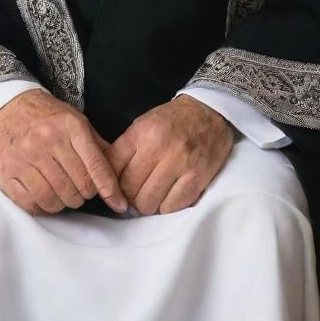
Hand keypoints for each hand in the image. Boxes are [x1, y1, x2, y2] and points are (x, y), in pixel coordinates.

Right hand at [0, 89, 127, 215]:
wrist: (6, 106)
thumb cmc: (46, 116)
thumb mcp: (76, 120)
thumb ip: (96, 146)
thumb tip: (117, 175)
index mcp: (69, 126)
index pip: (96, 166)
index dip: (110, 189)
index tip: (119, 204)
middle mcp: (47, 140)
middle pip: (77, 187)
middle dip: (84, 195)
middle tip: (80, 190)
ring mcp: (24, 156)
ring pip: (54, 199)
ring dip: (63, 203)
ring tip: (63, 195)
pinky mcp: (5, 171)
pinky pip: (30, 202)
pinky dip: (41, 207)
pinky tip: (45, 198)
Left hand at [106, 95, 234, 215]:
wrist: (211, 112)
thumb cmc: (173, 120)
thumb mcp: (143, 124)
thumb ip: (125, 149)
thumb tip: (108, 179)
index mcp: (142, 133)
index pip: (113, 167)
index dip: (109, 181)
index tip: (113, 187)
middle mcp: (160, 148)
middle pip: (129, 190)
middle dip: (128, 197)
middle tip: (133, 195)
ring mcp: (180, 164)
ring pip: (149, 203)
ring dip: (147, 204)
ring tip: (151, 196)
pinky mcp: (198, 178)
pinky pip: (172, 207)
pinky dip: (166, 207)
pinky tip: (167, 197)